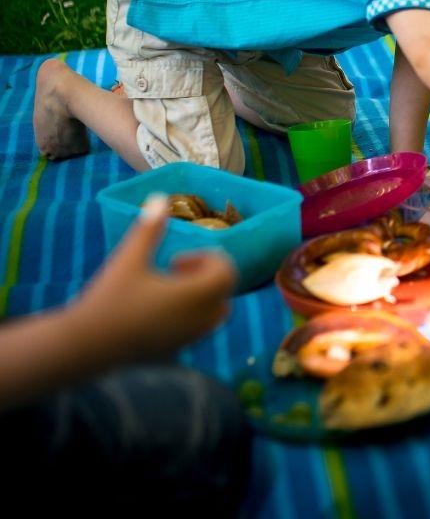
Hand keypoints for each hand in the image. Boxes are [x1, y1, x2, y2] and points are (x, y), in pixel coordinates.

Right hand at [72, 196, 236, 363]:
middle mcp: (198, 320)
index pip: (226, 275)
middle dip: (207, 278)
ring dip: (202, 297)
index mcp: (193, 296)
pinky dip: (192, 316)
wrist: (84, 347)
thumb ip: (149, 230)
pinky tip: (158, 309)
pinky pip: (199, 331)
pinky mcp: (176, 351)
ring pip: (215, 315)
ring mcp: (188, 339)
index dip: (210, 260)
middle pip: (224, 295)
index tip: (178, 259)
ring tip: (168, 289)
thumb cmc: (108, 299)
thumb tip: (160, 198)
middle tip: (175, 271)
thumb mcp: (129, 260)